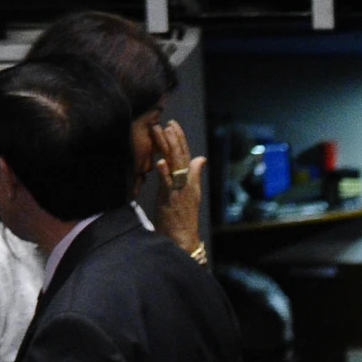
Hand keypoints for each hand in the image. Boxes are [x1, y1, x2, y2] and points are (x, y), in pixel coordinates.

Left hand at [150, 118, 203, 252]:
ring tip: (161, 132)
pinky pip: (168, 183)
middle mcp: (187, 183)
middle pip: (181, 156)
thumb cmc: (182, 217)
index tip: (173, 124)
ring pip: (175, 164)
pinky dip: (164, 172)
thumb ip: (194, 174)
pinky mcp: (171, 199)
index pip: (186, 155)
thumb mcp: (189, 193)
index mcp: (190, 180)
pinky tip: (160, 161)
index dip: (180, 139)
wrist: (183, 239)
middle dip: (174, 138)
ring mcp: (179, 190)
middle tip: (167, 122)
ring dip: (168, 147)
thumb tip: (201, 159)